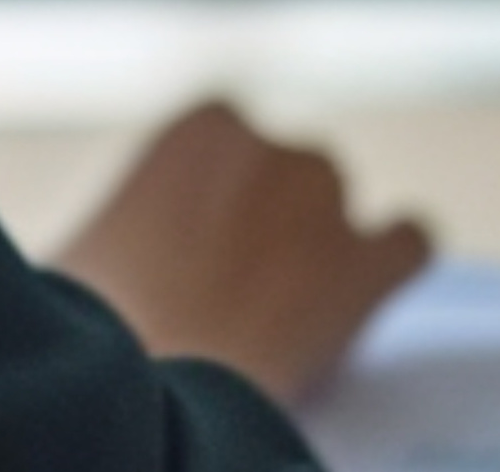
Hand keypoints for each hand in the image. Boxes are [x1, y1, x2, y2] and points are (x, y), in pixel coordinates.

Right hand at [48, 97, 433, 404]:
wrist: (157, 373)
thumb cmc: (103, 311)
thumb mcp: (91, 239)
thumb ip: (131, 220)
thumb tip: (125, 253)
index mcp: (202, 127)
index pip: (226, 132)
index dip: (217, 189)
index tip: (200, 237)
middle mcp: (269, 145)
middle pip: (286, 169)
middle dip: (269, 212)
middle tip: (239, 279)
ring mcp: (324, 201)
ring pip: (335, 199)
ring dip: (318, 236)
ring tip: (290, 298)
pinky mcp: (367, 264)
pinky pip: (408, 241)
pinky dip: (389, 261)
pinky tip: (363, 291)